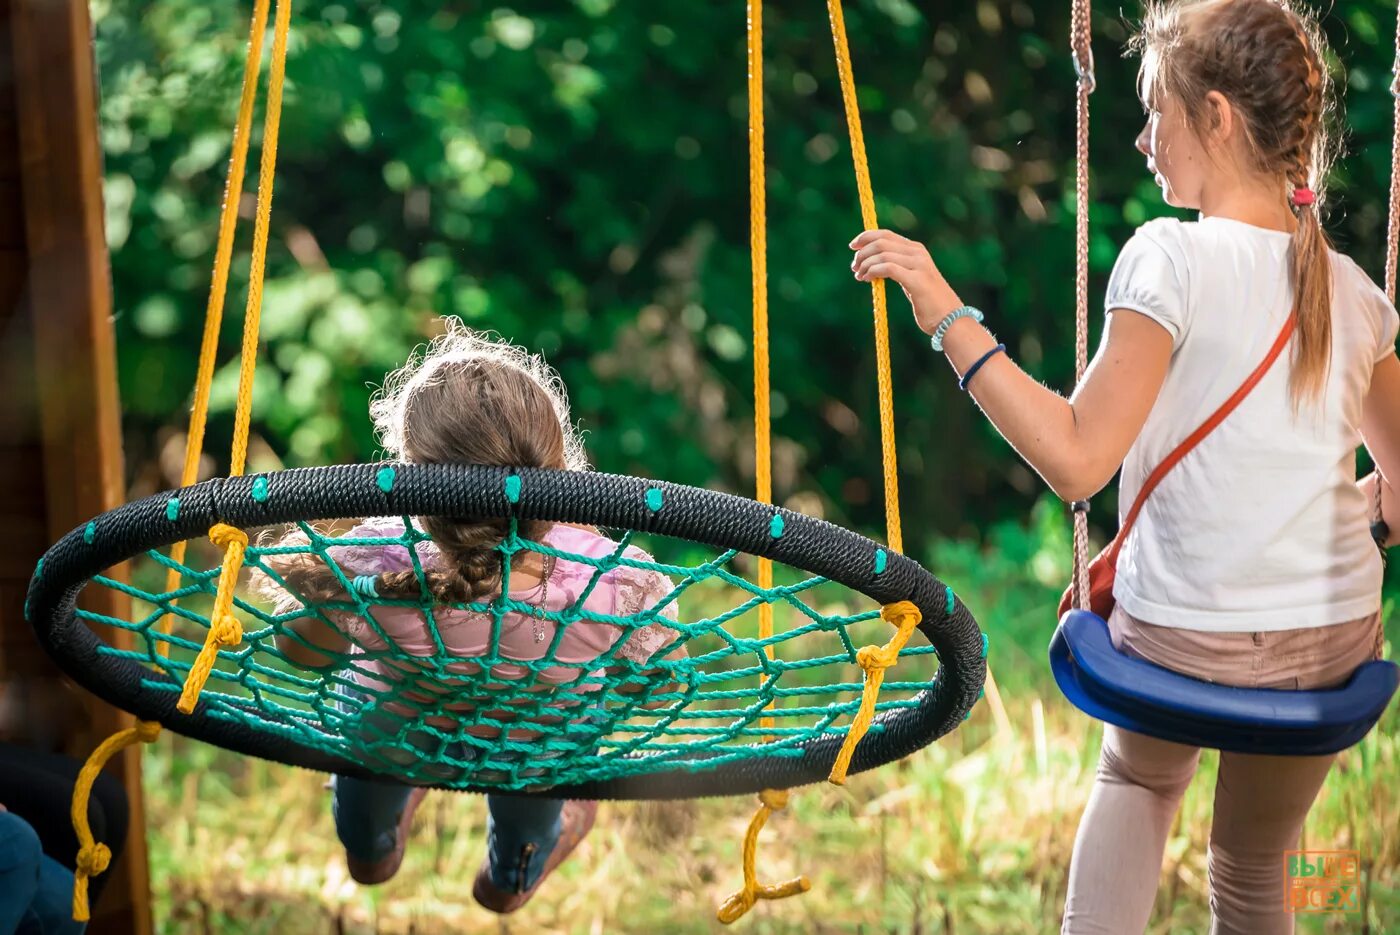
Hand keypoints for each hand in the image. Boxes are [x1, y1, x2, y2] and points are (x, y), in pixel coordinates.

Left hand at [849, 229, 963, 333]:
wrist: (950, 320)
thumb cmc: (928, 303)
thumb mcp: (912, 279)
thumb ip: (898, 268)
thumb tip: (874, 265)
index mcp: (916, 249)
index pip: (886, 234)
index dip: (866, 237)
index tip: (853, 246)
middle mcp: (918, 253)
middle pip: (881, 242)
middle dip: (862, 252)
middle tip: (854, 267)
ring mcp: (919, 265)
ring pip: (882, 254)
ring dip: (865, 264)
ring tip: (859, 275)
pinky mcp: (916, 280)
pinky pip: (887, 268)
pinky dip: (872, 271)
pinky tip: (867, 279)